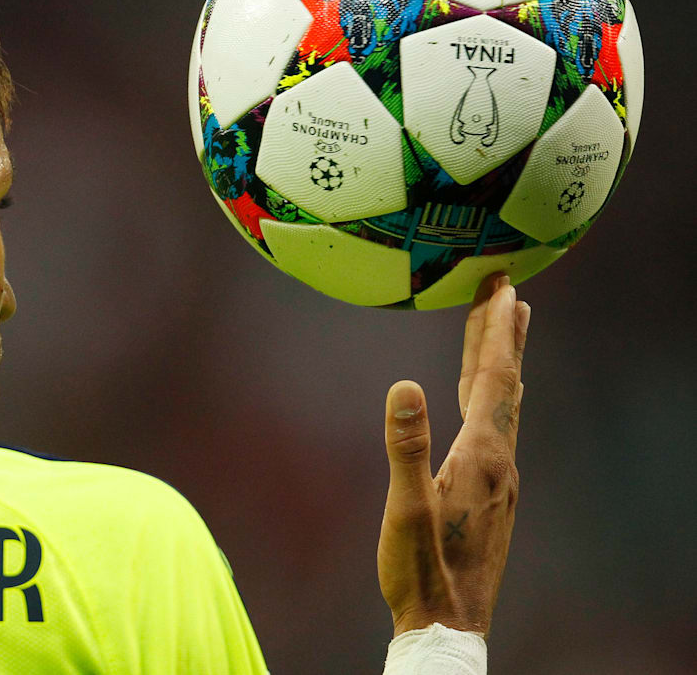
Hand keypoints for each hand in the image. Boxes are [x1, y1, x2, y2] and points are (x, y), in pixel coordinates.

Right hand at [377, 274, 530, 637]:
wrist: (449, 626)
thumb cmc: (420, 572)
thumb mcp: (404, 509)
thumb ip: (406, 445)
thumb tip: (404, 383)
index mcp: (483, 457)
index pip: (492, 379)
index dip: (495, 331)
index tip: (501, 286)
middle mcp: (500, 462)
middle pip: (505, 385)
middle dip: (504, 335)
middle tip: (508, 289)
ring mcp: (500, 481)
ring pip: (504, 407)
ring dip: (502, 364)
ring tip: (505, 331)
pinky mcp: (492, 496)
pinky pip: (497, 428)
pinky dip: (493, 397)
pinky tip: (485, 404)